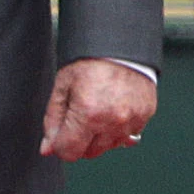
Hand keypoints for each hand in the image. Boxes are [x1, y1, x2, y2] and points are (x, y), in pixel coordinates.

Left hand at [40, 57, 155, 162]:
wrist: (120, 41)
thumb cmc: (89, 60)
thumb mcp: (62, 86)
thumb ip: (53, 120)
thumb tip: (48, 149)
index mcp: (88, 114)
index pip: (69, 152)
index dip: (60, 144)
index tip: (60, 132)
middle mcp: (113, 121)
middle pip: (89, 153)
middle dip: (79, 140)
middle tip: (79, 114)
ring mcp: (132, 120)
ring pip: (109, 147)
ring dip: (99, 135)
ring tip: (97, 108)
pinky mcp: (145, 115)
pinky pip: (127, 135)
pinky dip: (118, 127)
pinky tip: (113, 107)